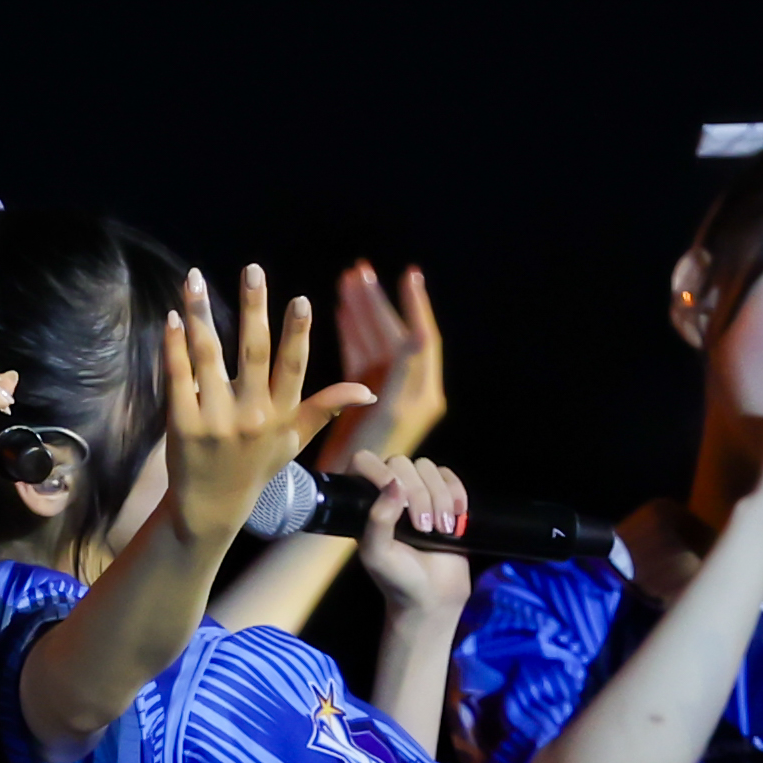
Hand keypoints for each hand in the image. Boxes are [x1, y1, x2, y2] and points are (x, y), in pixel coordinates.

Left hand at [159, 266, 374, 551]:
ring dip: (201, 314)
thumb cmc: (255, 468)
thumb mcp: (294, 441)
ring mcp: (215, 421)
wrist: (211, 508)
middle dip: (254, 308)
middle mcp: (252, 416)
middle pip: (254, 353)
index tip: (299, 300)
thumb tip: (368, 391)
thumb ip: (326, 409)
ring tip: (193, 279)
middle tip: (252, 270)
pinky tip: (172, 318)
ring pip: (209, 357)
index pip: (293, 367)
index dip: (297, 334)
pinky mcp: (182, 426)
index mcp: (281, 415)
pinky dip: (174, 346)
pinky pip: (177, 378)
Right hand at [318, 261, 444, 468]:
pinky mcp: (363, 396)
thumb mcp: (394, 412)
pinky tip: (341, 309)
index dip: (415, 305)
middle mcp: (407, 387)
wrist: (353, 492)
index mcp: (421, 391)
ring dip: (362, 310)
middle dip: (378, 302)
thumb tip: (418, 334)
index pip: (422, 338)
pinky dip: (351, 332)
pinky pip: (359, 355)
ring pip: (374, 341)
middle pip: (393, 334)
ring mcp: (383, 390)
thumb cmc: (375, 458)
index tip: (408, 275)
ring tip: (348, 278)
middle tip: (361, 270)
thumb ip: (406, 372)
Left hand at [347, 449, 472, 624]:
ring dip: (439, 497)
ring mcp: (417, 492)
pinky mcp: (443, 495)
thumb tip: (394, 484)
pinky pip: (448, 475)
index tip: (397, 497)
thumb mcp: (377, 555)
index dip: (378, 470)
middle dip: (418, 494)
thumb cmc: (398, 579)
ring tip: (440, 530)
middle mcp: (389, 492)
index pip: (364, 462)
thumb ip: (378, 520)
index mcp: (365, 502)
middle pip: (401, 463)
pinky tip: (457, 516)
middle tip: (424, 528)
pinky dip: (456, 492)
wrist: (433, 596)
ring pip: (427, 467)